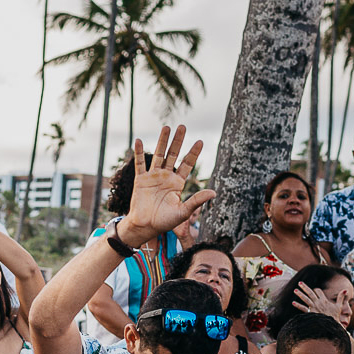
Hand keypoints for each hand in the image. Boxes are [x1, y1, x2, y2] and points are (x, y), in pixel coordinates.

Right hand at [116, 126, 215, 247]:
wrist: (145, 226)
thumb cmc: (164, 222)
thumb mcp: (183, 212)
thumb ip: (197, 201)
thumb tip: (214, 193)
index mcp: (177, 183)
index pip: (187, 164)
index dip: (193, 153)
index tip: (200, 141)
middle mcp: (166, 177)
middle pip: (173, 155)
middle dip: (178, 141)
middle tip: (183, 126)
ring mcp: (153, 176)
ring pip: (158, 155)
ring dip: (162, 141)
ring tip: (167, 127)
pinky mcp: (140, 179)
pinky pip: (139, 164)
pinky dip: (139, 153)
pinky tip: (139, 141)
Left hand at [292, 284, 347, 321]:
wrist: (331, 326)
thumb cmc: (335, 317)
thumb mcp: (339, 306)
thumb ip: (341, 297)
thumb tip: (346, 290)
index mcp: (324, 300)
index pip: (318, 291)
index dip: (316, 290)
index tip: (315, 290)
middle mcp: (318, 303)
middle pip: (310, 293)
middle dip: (305, 287)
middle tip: (300, 283)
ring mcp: (313, 308)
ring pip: (305, 299)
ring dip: (300, 294)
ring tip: (295, 290)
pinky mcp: (310, 313)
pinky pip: (303, 308)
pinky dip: (298, 305)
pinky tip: (293, 302)